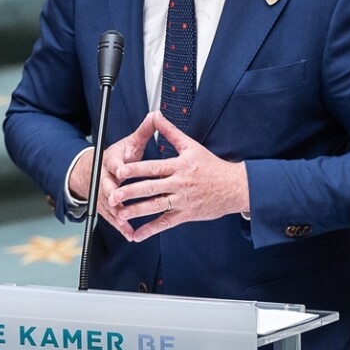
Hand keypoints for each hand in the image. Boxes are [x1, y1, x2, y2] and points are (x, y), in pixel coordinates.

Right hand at [71, 112, 160, 234]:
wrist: (94, 170)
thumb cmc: (119, 156)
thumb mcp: (130, 142)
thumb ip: (144, 131)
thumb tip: (155, 114)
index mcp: (111, 160)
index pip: (113, 163)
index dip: (117, 167)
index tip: (122, 170)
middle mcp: (105, 178)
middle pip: (107, 186)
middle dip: (112, 193)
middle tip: (118, 199)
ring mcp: (104, 194)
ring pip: (109, 205)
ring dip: (117, 213)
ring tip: (126, 222)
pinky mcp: (106, 207)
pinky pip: (113, 218)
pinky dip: (121, 226)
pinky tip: (130, 234)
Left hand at [107, 112, 249, 242]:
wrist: (235, 187)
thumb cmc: (213, 166)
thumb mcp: (191, 145)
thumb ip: (170, 131)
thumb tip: (156, 114)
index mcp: (179, 166)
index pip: (154, 167)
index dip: (136, 169)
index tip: (120, 170)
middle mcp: (179, 184)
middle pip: (152, 188)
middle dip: (131, 192)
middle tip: (114, 195)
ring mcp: (182, 201)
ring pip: (157, 207)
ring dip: (138, 211)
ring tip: (121, 214)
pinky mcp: (186, 215)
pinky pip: (165, 223)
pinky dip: (150, 230)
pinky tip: (137, 235)